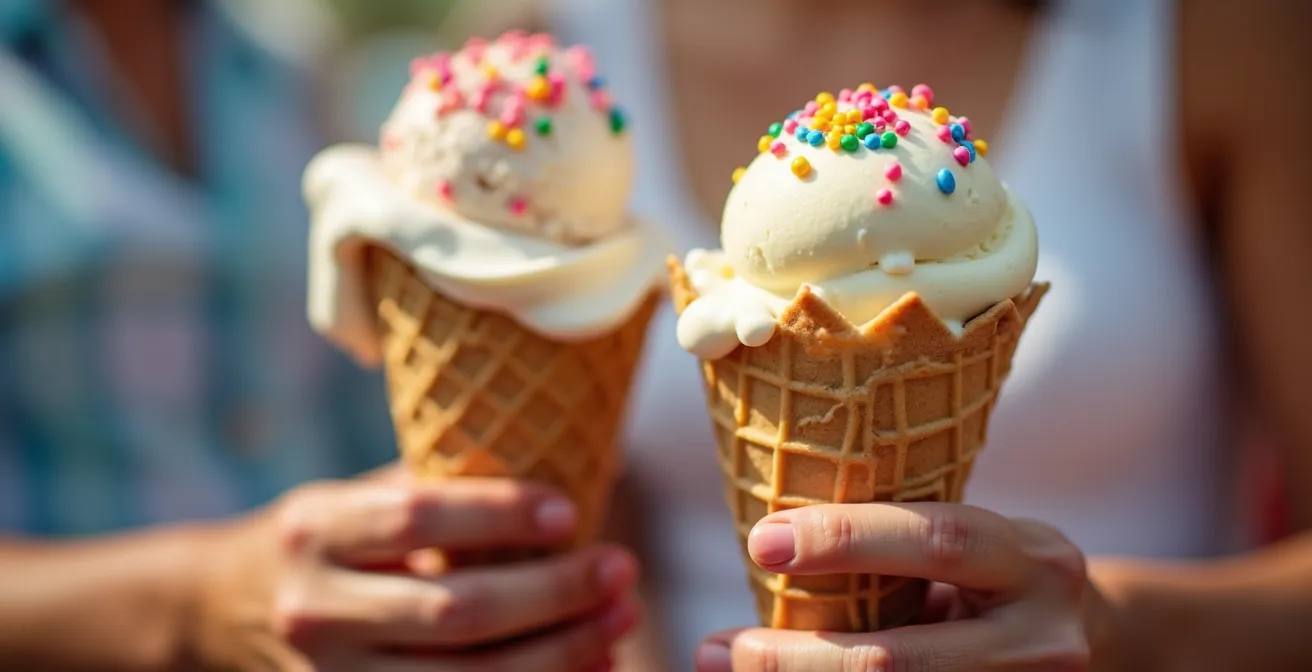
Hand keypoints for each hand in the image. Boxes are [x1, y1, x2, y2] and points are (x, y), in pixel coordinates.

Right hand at [193, 467, 638, 670]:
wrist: (226, 608)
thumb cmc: (330, 537)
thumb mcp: (361, 494)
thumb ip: (446, 481)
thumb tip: (579, 456)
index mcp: (316, 530)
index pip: (416, 518)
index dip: (499, 514)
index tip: (569, 510)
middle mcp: (315, 609)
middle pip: (454, 611)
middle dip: (553, 594)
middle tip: (621, 568)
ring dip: (558, 653)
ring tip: (620, 620)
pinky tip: (585, 667)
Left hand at [695, 503, 1121, 670]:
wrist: (1093, 636)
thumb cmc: (997, 572)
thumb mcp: (973, 542)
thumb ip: (904, 544)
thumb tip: (768, 543)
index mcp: (1034, 560)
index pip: (937, 542)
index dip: (846, 540)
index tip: (761, 541)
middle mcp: (1043, 637)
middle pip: (902, 659)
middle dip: (796, 656)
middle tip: (717, 647)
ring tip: (723, 669)